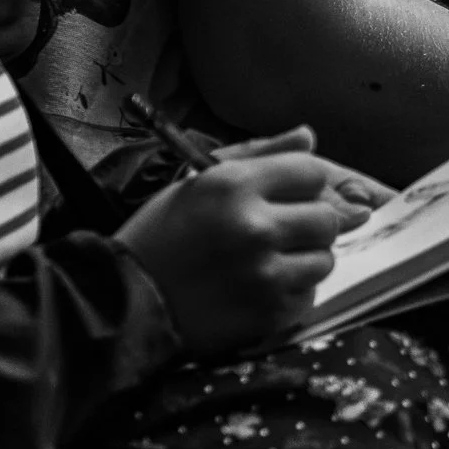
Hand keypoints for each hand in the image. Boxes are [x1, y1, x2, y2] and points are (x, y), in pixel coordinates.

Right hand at [115, 129, 370, 355]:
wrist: (121, 303)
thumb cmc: (160, 238)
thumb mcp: (198, 183)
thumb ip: (260, 155)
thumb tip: (310, 137)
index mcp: (234, 186)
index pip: (312, 172)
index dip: (304, 184)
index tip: (289, 197)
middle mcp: (254, 227)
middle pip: (327, 217)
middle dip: (308, 224)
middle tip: (275, 234)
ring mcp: (265, 273)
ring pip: (324, 258)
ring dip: (303, 260)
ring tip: (263, 262)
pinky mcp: (269, 312)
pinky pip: (309, 294)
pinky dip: (291, 292)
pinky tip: (256, 288)